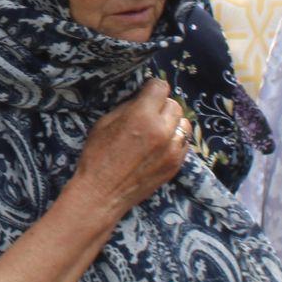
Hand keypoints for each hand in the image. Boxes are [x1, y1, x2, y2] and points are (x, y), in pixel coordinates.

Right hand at [69, 78, 187, 218]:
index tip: (146, 94)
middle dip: (162, 106)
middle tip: (149, 114)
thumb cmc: (97, 157)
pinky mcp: (176, 165)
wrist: (102, 194)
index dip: (152, 88)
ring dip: (172, 123)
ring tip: (158, 130)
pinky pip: (184, 143)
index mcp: (142, 116)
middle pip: (174, 104)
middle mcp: (162, 131)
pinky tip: (160, 146)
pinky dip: (175, 140)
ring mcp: (172, 150)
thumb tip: (143, 98)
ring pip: (184, 124)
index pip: (160, 87)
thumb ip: (128, 107)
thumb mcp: (105, 123)